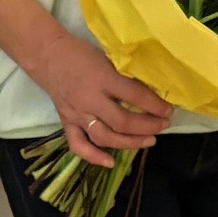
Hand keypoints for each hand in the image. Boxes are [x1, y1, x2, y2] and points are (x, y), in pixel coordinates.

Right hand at [0, 0, 169, 169]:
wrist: (48, 56)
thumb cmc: (82, 54)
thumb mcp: (108, 57)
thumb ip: (125, 75)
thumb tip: (153, 92)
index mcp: (102, 78)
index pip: (134, 96)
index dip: (155, 105)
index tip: (169, 110)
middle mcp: (89, 99)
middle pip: (122, 122)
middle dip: (147, 126)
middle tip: (163, 125)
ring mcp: (76, 114)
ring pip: (104, 137)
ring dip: (129, 143)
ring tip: (149, 141)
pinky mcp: (66, 122)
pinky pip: (78, 145)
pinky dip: (94, 157)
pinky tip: (111, 162)